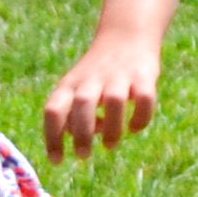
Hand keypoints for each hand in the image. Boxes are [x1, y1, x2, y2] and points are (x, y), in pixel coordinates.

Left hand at [37, 40, 160, 161]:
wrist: (126, 35)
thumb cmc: (96, 73)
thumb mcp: (77, 88)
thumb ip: (73, 114)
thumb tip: (78, 140)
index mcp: (70, 84)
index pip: (54, 110)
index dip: (53, 137)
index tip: (57, 161)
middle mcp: (92, 79)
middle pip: (82, 104)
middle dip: (82, 133)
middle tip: (83, 155)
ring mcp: (119, 76)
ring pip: (114, 101)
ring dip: (112, 129)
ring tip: (109, 145)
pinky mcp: (144, 76)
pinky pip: (144, 99)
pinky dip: (140, 118)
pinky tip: (135, 128)